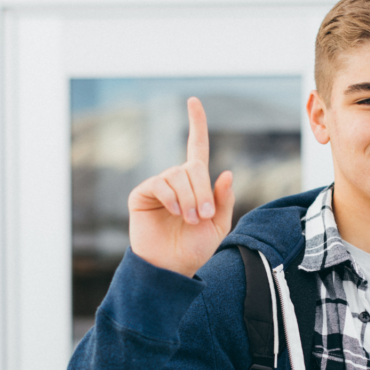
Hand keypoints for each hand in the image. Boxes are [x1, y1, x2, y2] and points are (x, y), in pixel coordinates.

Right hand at [128, 97, 234, 277]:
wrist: (171, 267)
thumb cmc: (194, 248)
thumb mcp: (218, 225)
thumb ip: (223, 200)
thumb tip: (226, 172)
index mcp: (196, 184)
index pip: (197, 148)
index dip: (196, 124)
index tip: (193, 101)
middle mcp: (176, 180)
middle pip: (193, 167)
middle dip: (202, 192)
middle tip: (201, 216)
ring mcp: (158, 186)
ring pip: (178, 176)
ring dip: (188, 198)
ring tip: (188, 219)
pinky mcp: (142, 193)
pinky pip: (160, 183)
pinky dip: (171, 197)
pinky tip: (174, 212)